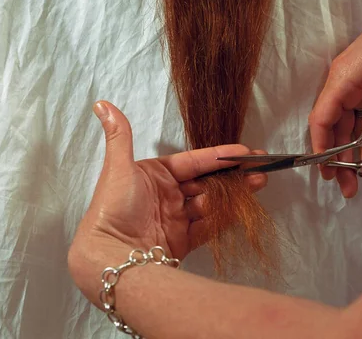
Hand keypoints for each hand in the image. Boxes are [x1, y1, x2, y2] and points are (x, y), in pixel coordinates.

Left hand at [68, 101, 266, 296]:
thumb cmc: (113, 208)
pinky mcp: (182, 241)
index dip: (218, 155)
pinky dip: (226, 216)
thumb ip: (119, 135)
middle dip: (233, 173)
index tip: (243, 150)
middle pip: (206, 181)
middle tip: (260, 166)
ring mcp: (176, 219)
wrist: (110, 257)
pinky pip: (208, 225)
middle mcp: (167, 195)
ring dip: (234, 192)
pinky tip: (244, 205)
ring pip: (211, 202)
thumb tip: (101, 103)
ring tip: (258, 182)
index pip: (193, 161)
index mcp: (155, 175)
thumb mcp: (118, 167)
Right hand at [309, 0, 361, 197]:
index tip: (328, 174)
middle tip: (351, 189)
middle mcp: (346, 81)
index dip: (321, 148)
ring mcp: (360, 83)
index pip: (322, 117)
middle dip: (341, 159)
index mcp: (344, 77)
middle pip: (335, 126)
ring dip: (360, 152)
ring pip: (353, 124)